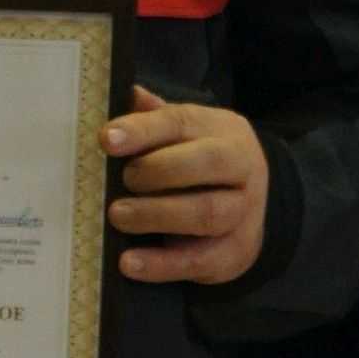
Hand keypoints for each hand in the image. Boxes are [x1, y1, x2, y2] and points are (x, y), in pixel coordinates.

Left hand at [105, 83, 269, 284]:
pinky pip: (200, 260)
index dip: (144, 130)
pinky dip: (162, 264)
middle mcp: (242, 167)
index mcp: (224, 131)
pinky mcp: (234, 253)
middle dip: (159, 170)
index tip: (107, 139)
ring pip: (207, 213)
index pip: (184, 122)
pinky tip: (129, 262)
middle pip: (209, 163)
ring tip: (118, 216)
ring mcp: (243, 213)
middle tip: (123, 180)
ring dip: (158, 215)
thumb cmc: (203, 166)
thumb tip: (129, 93)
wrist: (251, 207)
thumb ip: (158, 118)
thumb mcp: (188, 136)